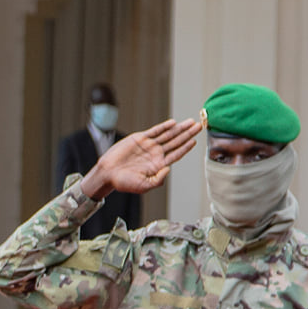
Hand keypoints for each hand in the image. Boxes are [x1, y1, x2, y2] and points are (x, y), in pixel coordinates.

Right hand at [79, 117, 203, 198]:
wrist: (108, 173)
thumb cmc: (124, 183)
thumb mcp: (144, 186)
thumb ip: (158, 180)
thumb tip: (168, 169)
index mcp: (158, 165)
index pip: (176, 154)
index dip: (186, 147)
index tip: (195, 140)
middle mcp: (155, 154)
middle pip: (176, 142)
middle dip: (188, 134)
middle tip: (199, 126)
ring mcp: (148, 145)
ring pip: (168, 135)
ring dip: (179, 128)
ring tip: (190, 122)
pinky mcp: (139, 139)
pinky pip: (154, 131)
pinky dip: (164, 127)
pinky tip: (173, 123)